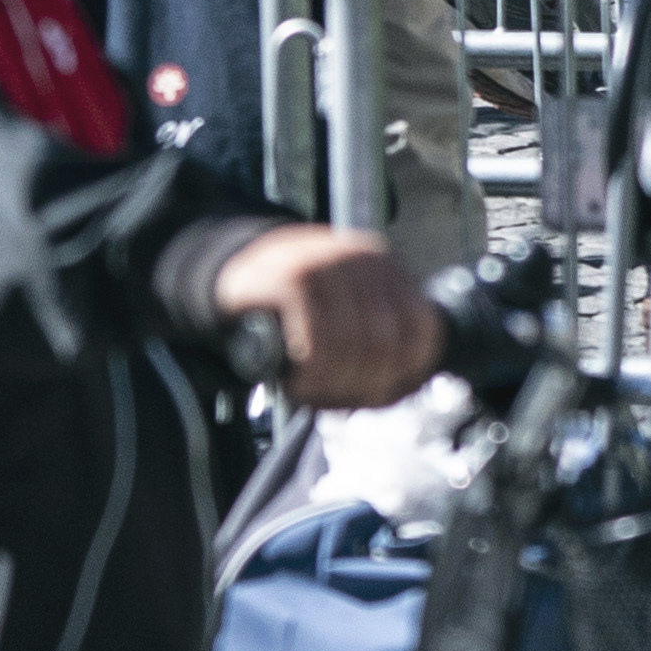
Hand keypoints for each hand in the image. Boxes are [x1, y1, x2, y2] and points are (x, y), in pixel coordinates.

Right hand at [211, 223, 444, 406]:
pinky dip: (308, 374)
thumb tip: (403, 388)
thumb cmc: (292, 311)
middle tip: (332, 394)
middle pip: (387, 344)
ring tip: (309, 388)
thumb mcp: (343, 317)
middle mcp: (361, 257)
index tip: (374, 389)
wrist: (227, 275)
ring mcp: (325, 263)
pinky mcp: (289, 279)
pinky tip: (294, 380)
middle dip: (360, 383)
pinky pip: (317, 344)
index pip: (423, 330)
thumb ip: (379, 345)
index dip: (406, 372)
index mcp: (384, 265)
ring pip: (354, 347)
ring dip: (330, 383)